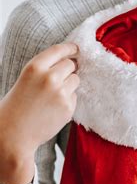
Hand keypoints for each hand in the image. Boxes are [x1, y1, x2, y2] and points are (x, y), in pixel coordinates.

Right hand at [0, 42, 79, 158]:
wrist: (13, 135)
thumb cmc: (16, 106)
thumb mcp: (26, 79)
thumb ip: (45, 69)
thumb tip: (69, 61)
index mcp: (35, 67)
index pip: (59, 50)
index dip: (69, 48)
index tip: (76, 48)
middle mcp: (50, 77)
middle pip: (70, 64)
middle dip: (68, 69)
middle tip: (59, 79)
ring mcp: (61, 93)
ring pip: (75, 79)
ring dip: (69, 84)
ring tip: (52, 96)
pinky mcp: (68, 107)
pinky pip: (74, 96)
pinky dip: (67, 100)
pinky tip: (53, 108)